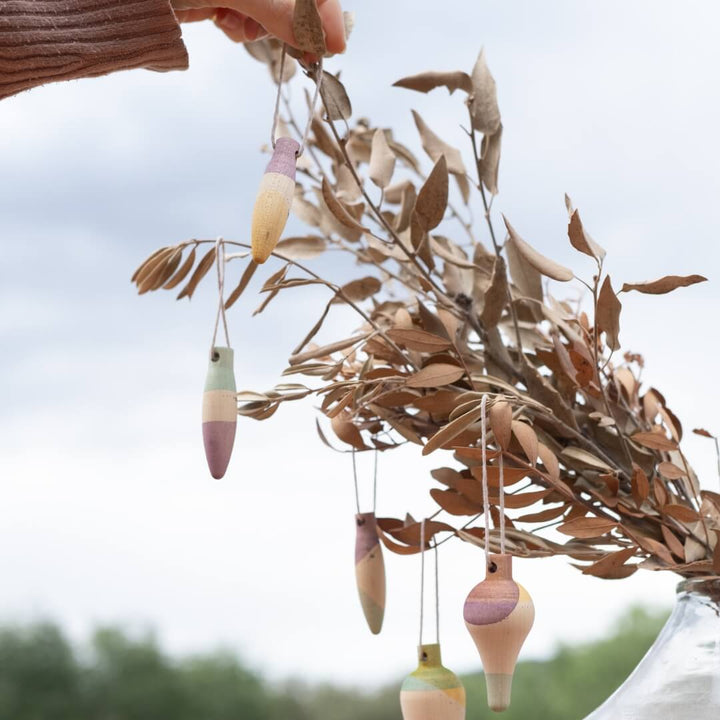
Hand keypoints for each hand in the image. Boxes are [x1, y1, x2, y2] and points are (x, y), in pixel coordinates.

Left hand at [172, 0, 345, 53]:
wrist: (123, 1)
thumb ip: (284, 13)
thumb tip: (328, 39)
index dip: (325, 12)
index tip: (335, 45)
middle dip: (286, 20)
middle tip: (288, 44)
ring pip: (268, 10)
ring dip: (258, 25)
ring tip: (235, 23)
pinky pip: (244, 15)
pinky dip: (238, 25)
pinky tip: (222, 20)